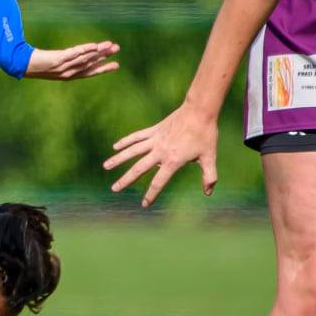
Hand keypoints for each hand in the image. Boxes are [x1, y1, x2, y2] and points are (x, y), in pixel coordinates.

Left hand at [24, 41, 120, 79]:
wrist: (20, 65)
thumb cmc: (33, 64)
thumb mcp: (52, 63)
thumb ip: (63, 59)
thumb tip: (73, 53)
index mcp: (68, 75)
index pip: (89, 72)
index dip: (103, 68)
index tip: (116, 65)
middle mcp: (67, 72)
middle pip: (90, 64)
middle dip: (104, 57)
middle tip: (117, 49)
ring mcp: (63, 66)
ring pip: (84, 59)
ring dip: (99, 52)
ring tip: (111, 45)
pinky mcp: (56, 59)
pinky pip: (73, 54)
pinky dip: (85, 50)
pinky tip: (94, 46)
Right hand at [103, 104, 219, 207]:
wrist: (199, 111)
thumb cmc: (205, 134)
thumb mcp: (209, 157)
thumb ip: (209, 176)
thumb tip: (208, 192)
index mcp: (172, 161)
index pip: (158, 182)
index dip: (151, 194)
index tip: (144, 204)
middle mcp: (159, 152)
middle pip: (138, 168)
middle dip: (125, 180)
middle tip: (114, 188)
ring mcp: (155, 140)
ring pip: (132, 151)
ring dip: (118, 159)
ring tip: (106, 166)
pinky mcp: (154, 130)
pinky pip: (136, 137)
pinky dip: (125, 141)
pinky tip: (115, 146)